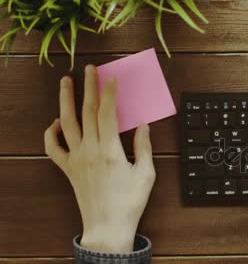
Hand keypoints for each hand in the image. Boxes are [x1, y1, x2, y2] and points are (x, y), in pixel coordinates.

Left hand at [44, 65, 155, 252]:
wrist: (107, 227)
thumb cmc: (129, 203)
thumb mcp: (146, 174)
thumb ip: (144, 147)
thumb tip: (142, 126)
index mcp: (110, 150)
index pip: (107, 113)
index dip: (109, 93)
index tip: (112, 77)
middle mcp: (89, 150)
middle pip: (87, 112)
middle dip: (89, 88)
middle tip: (90, 69)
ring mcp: (76, 159)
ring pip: (66, 123)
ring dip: (65, 101)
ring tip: (65, 82)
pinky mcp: (68, 169)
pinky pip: (53, 148)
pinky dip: (51, 133)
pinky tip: (55, 122)